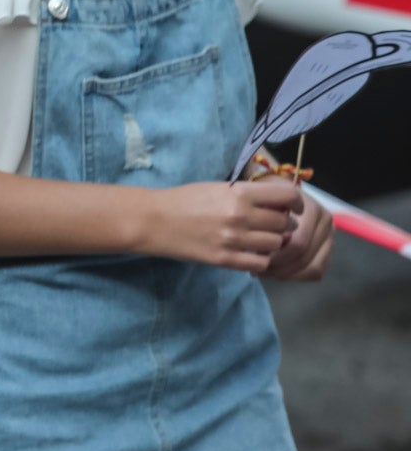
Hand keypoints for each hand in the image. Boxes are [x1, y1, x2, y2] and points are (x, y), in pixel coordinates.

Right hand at [144, 180, 300, 271]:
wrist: (155, 220)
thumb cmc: (185, 200)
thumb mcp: (218, 187)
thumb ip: (248, 195)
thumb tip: (279, 204)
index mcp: (239, 193)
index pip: (286, 197)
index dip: (295, 202)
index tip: (291, 207)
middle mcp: (240, 216)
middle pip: (284, 223)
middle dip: (282, 224)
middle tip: (272, 224)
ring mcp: (233, 239)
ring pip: (276, 244)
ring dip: (272, 242)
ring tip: (258, 239)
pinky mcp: (225, 259)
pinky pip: (260, 263)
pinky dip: (260, 259)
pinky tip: (250, 252)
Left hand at [258, 186, 333, 281]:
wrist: (279, 195)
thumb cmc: (267, 200)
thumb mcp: (263, 206)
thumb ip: (266, 226)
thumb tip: (264, 255)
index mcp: (311, 209)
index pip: (298, 243)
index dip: (277, 256)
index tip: (256, 260)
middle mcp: (326, 222)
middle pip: (305, 257)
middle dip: (280, 268)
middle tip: (258, 271)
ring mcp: (330, 236)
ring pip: (313, 268)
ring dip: (288, 274)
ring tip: (266, 273)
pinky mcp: (328, 250)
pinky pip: (317, 271)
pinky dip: (297, 276)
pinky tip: (278, 273)